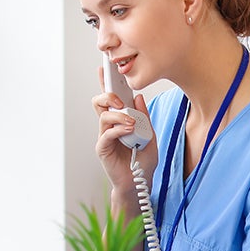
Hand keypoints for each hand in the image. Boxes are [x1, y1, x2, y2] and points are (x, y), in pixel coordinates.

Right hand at [91, 73, 157, 198]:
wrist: (139, 182)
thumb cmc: (142, 160)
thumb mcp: (150, 135)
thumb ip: (144, 117)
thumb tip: (139, 98)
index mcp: (120, 119)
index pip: (111, 98)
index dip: (105, 82)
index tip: (104, 68)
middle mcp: (109, 126)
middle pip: (99, 102)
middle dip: (108, 95)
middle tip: (121, 100)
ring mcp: (104, 136)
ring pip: (103, 115)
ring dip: (118, 115)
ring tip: (131, 121)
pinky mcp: (102, 148)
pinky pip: (106, 134)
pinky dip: (118, 130)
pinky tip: (129, 131)